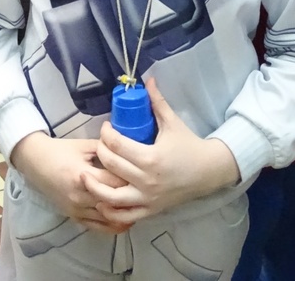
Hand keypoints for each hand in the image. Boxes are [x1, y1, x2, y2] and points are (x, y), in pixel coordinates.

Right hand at [11, 133, 130, 233]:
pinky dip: (111, 226)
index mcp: (82, 177)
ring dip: (123, 214)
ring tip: (139, 208)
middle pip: (113, 202)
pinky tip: (123, 221)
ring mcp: (76, 209)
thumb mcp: (84, 145)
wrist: (35, 162)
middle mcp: (79, 197)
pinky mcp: (73, 216)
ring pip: (106, 219)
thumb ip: (107, 149)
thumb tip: (128, 151)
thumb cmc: (60, 150)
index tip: (141, 175)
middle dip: (130, 198)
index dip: (130, 179)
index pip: (114, 183)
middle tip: (145, 192)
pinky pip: (96, 227)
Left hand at [85, 77, 238, 225]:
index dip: (106, 133)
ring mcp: (147, 198)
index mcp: (150, 157)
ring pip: (111, 197)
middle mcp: (146, 180)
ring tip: (85, 175)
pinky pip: (125, 215)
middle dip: (100, 152)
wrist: (209, 171)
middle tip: (100, 144)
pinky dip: (110, 211)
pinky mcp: (150, 210)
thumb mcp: (172, 122)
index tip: (106, 127)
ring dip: (95, 187)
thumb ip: (157, 102)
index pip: (117, 145)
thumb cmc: (189, 145)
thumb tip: (147, 79)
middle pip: (111, 166)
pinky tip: (100, 201)